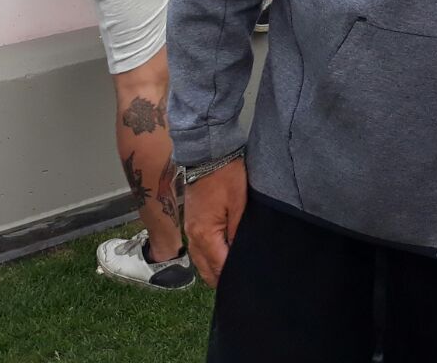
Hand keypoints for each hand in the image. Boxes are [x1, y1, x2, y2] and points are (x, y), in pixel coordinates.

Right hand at [184, 157, 245, 287]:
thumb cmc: (226, 175)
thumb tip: (241, 254)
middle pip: (206, 270)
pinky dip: (208, 258)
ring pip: (200, 261)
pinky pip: (198, 249)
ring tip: (234, 274)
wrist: (207, 153)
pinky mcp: (191, 222)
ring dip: (214, 269)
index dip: (232, 277)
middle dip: (222, 279)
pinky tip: (222, 258)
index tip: (246, 283)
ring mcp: (189, 230)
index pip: (218, 266)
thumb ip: (238, 232)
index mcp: (204, 234)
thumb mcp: (240, 203)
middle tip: (242, 283)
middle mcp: (192, 236)